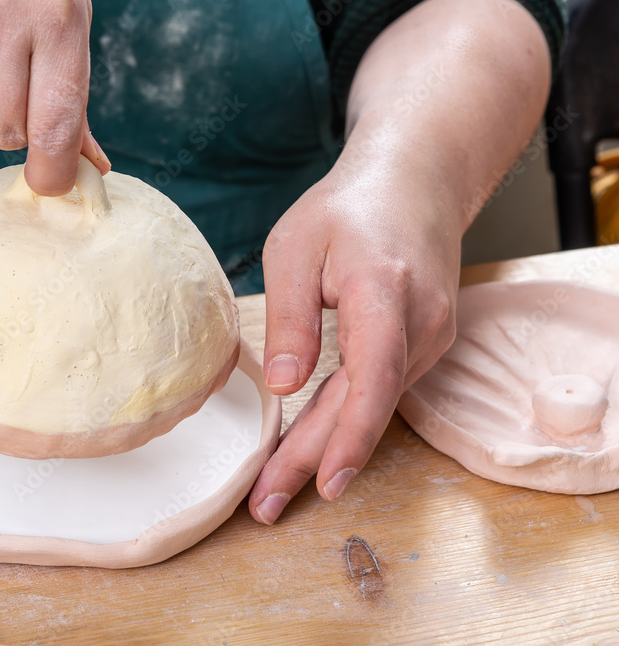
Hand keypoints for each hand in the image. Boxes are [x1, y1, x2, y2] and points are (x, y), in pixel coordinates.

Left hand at [249, 158, 459, 524]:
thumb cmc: (346, 210)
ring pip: (371, 407)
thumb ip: (290, 317)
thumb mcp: (295, 247)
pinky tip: (309, 449)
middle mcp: (420, 323)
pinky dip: (343, 424)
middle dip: (315, 462)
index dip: (351, 434)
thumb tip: (282, 386)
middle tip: (264, 507)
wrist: (415, 185)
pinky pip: (378, 393)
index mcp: (384, 292)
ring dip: (325, 450)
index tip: (324, 482)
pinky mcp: (421, 345)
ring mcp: (429, 337)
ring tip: (273, 490)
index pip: (373, 375)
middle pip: (365, 407)